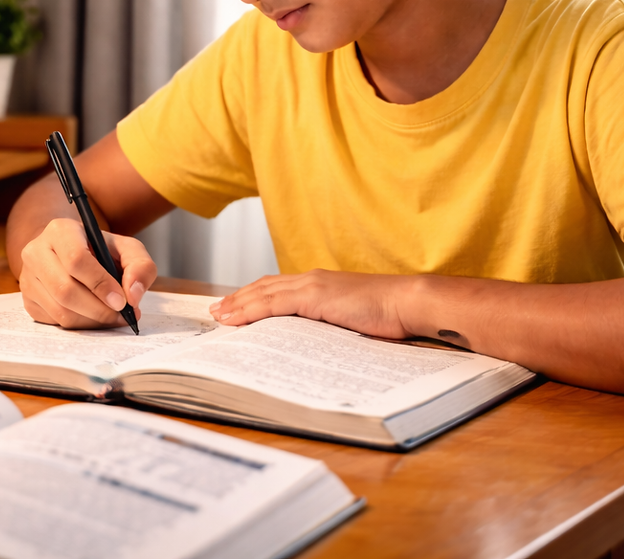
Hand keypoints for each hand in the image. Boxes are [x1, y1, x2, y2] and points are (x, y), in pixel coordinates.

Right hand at [19, 217, 156, 328]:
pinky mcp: (28, 301)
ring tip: (113, 317)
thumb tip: (133, 294)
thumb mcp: (126, 247)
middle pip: (66, 290)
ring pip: (60, 310)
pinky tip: (95, 317)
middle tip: (122, 315)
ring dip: (92, 321)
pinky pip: (55, 322)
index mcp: (60, 230)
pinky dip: (81, 325)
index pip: (76, 260)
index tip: (122, 301)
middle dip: (99, 309)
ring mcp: (28, 278)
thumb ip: (139, 265)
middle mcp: (36, 252)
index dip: (100, 284)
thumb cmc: (99, 249)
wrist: (69, 252)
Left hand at [209, 269, 412, 338]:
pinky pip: (276, 303)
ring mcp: (313, 286)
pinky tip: (237, 318)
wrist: (407, 303)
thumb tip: (313, 343)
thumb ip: (329, 324)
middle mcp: (312, 280)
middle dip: (238, 299)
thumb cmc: (387, 315)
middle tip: (216, 311)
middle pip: (265, 287)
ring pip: (265, 293)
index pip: (278, 288)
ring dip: (239, 305)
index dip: (253, 296)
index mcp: (320, 284)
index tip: (234, 306)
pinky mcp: (316, 296)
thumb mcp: (351, 320)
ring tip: (219, 316)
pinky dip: (253, 310)